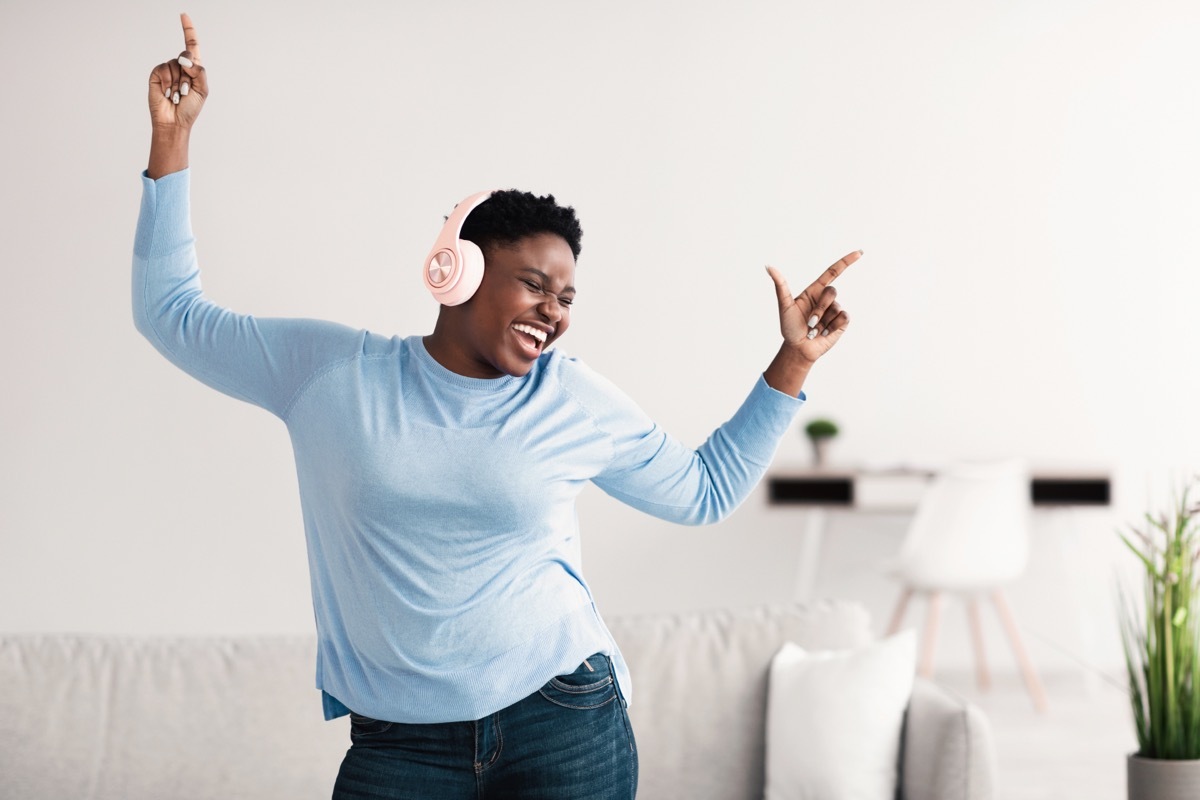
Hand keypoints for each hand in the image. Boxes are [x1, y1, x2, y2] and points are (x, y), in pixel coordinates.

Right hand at [147, 13, 206, 130]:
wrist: (174, 121)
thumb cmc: (190, 108)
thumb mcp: (203, 90)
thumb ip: (199, 71)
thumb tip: (184, 59)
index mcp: (194, 69)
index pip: (191, 45)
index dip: (188, 30)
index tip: (183, 15)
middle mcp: (180, 66)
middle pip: (186, 55)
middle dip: (188, 73)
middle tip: (186, 91)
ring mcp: (167, 69)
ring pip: (175, 64)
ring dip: (178, 83)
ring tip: (176, 95)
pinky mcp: (156, 74)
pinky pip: (163, 69)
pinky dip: (167, 82)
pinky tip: (166, 93)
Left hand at [766, 250, 860, 362]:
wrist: (798, 349)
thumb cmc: (790, 327)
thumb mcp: (784, 305)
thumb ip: (780, 286)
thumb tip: (769, 266)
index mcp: (814, 291)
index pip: (833, 272)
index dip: (846, 261)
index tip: (860, 252)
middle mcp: (826, 299)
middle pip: (831, 292)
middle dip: (819, 308)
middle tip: (809, 322)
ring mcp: (835, 310)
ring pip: (836, 307)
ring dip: (822, 322)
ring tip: (814, 330)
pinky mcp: (841, 322)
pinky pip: (843, 317)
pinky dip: (832, 326)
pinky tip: (824, 333)